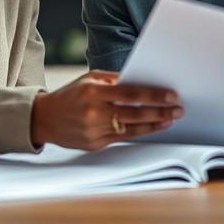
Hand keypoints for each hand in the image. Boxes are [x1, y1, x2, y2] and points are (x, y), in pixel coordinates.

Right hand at [31, 70, 182, 149]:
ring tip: (169, 119)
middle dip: (159, 111)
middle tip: (178, 109)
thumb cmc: (71, 94)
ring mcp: (93, 131)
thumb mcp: (89, 78)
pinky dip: (139, 132)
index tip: (171, 95)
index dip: (153, 95)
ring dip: (154, 125)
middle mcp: (93, 113)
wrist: (44, 118)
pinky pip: (122, 138)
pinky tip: (151, 127)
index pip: (130, 93)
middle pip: (134, 114)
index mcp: (93, 92)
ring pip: (131, 129)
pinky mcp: (94, 145)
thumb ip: (114, 80)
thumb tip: (142, 81)